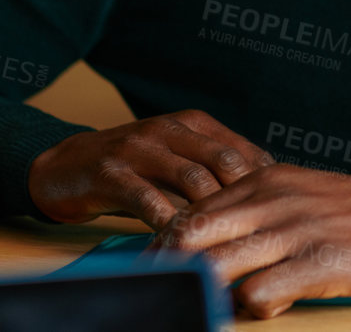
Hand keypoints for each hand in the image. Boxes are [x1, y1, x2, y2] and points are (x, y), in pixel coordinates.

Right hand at [27, 109, 275, 226]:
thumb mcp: (177, 156)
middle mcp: (170, 129)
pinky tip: (179, 239)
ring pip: (190, 179)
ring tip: (221, 238)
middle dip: (243, 195)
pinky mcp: (111, 172)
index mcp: (194, 123)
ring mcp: (140, 148)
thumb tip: (264, 192)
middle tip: (253, 227)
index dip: (263, 181)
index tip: (274, 209)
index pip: (243, 149)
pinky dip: (167, 222)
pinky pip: (148, 199)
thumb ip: (213, 167)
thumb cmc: (133, 167)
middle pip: (224, 160)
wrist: (63, 166)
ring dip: (209, 212)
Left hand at [155, 163, 350, 318]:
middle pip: (188, 235)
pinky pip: (256, 295)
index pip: (190, 211)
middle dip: (167, 271)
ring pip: (213, 267)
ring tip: (218, 305)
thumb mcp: (303, 195)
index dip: (164, 248)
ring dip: (206, 294)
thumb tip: (204, 242)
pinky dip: (252, 309)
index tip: (160, 273)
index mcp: (267, 180)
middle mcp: (275, 200)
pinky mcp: (318, 263)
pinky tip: (275, 305)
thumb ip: (256, 211)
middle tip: (171, 295)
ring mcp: (296, 231)